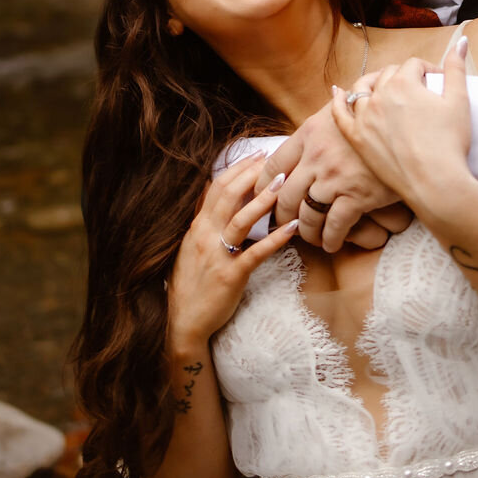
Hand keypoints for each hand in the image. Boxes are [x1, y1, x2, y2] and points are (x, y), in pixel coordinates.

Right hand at [167, 155, 297, 348]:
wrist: (185, 322)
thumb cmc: (192, 285)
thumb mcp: (192, 248)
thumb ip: (205, 224)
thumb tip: (217, 199)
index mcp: (197, 227)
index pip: (216, 188)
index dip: (237, 169)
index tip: (256, 155)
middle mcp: (205, 236)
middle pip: (228, 195)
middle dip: (251, 174)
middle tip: (274, 160)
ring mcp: (217, 255)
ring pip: (240, 219)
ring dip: (262, 199)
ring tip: (283, 183)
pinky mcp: (231, 275)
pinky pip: (256, 253)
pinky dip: (275, 239)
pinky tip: (292, 228)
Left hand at [254, 99, 404, 253]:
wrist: (414, 130)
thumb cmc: (386, 114)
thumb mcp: (359, 100)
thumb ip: (340, 104)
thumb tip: (337, 92)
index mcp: (311, 132)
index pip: (274, 163)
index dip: (262, 184)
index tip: (262, 196)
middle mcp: (317, 156)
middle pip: (284, 195)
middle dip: (281, 215)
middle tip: (283, 224)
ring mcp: (335, 179)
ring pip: (306, 215)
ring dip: (305, 231)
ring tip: (310, 237)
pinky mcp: (356, 197)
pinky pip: (332, 226)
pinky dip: (329, 239)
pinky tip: (332, 243)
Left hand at [329, 39, 473, 212]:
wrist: (435, 182)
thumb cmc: (450, 143)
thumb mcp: (459, 100)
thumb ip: (456, 68)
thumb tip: (461, 40)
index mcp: (404, 83)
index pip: (414, 65)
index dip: (428, 69)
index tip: (438, 80)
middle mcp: (379, 95)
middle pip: (388, 74)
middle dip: (403, 76)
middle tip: (416, 88)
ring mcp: (365, 117)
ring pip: (362, 89)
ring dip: (372, 83)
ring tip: (382, 87)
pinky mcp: (357, 139)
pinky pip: (340, 115)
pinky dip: (338, 101)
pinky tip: (338, 92)